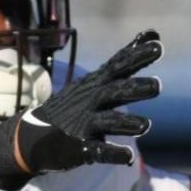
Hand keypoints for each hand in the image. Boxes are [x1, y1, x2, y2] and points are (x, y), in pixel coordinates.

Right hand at [9, 30, 162, 175]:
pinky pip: (98, 151)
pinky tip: (128, 157)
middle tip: (158, 86)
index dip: (137, 56)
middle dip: (135, 88)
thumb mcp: (97, 80)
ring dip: (126, 123)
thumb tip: (153, 33)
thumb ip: (125, 61)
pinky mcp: (80, 147)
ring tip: (145, 126)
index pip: (119, 66)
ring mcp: (84, 124)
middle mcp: (91, 101)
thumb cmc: (75, 105)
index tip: (158, 46)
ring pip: (107, 121)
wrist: (32, 135)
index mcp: (97, 84)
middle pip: (114, 92)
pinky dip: (113, 154)